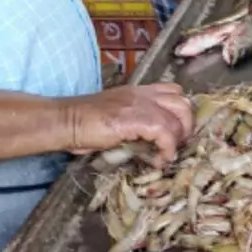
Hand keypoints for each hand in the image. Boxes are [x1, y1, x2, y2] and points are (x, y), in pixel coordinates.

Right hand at [66, 82, 194, 165]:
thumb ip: (136, 123)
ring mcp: (139, 103)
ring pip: (178, 116)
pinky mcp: (135, 118)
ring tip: (167, 153)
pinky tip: (158, 160)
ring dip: (178, 138)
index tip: (176, 134)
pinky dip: (167, 149)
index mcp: (138, 91)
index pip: (173, 92)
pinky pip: (164, 132)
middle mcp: (143, 94)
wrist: (65, 121)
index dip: (180, 113)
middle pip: (182, 102)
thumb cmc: (84, 124)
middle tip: (177, 145)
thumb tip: (150, 143)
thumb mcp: (116, 117)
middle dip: (186, 126)